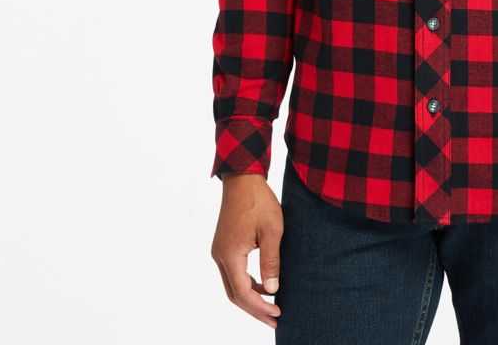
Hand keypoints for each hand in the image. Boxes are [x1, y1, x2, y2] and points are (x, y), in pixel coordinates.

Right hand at [210, 174, 283, 328]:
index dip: (260, 307)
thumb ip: (271, 261)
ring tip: (271, 305)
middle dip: (254, 309)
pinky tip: (262, 283)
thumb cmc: (259, 201)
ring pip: (232, 284)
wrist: (243, 178)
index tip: (278, 314)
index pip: (243, 293)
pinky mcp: (224, 245)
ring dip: (250, 296)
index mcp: (230, 255)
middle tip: (274, 319)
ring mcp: (220, 251)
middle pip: (234, 294)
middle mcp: (220, 256)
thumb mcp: (272, 231)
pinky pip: (233, 272)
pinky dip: (247, 282)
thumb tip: (272, 290)